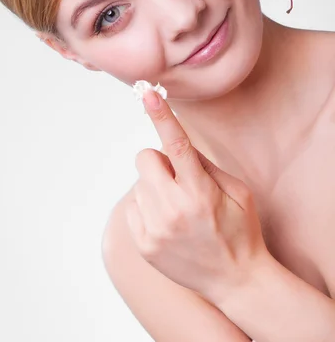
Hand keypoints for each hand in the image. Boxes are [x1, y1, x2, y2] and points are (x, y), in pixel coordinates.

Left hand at [125, 88, 268, 306]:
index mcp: (200, 193)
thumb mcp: (237, 191)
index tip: (147, 92)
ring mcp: (155, 230)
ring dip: (155, 188)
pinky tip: (168, 224)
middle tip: (179, 179)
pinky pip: (133, 207)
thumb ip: (205, 164)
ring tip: (179, 209)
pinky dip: (148, 208)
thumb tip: (176, 143)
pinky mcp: (143, 245)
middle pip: (146, 159)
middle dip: (160, 161)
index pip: (176, 145)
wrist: (236, 282)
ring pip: (140, 184)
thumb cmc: (241, 231)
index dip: (161, 115)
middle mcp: (173, 210)